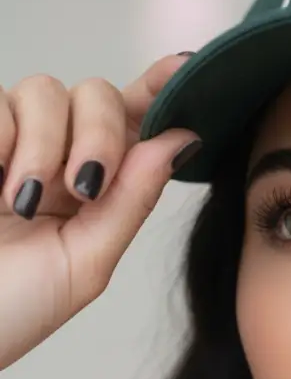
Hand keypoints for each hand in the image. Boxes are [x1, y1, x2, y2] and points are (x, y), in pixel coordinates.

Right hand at [0, 53, 200, 370]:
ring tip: (21, 203)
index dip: (161, 88)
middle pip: (97, 94)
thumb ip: (133, 200)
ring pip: (45, 90)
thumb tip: (182, 139)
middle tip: (85, 187)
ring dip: (44, 145)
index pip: (134, 122)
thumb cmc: (12, 309)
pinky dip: (1, 138)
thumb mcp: (86, 262)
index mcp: (95, 185)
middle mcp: (55, 154)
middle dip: (100, 134)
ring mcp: (8, 141)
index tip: (183, 68)